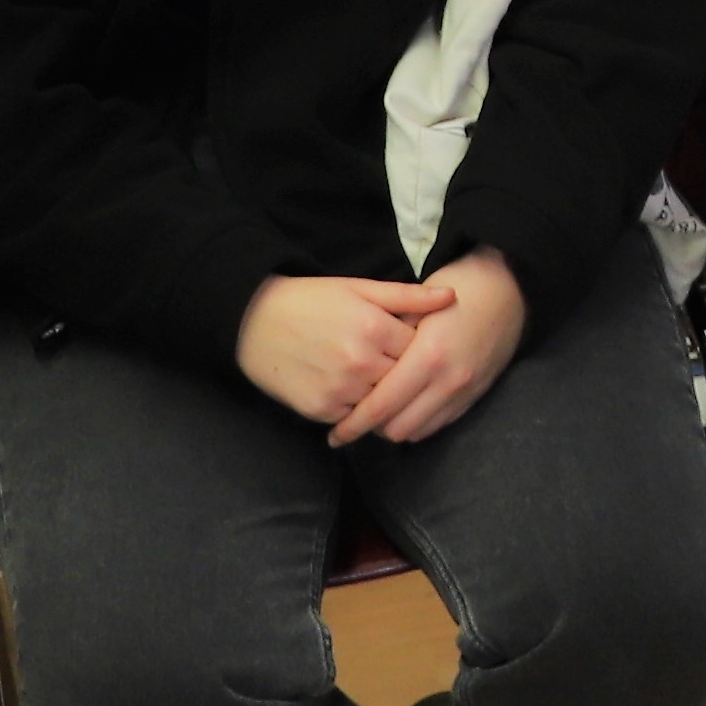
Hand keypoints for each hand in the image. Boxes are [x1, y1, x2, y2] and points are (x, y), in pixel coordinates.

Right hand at [235, 273, 438, 435]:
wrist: (252, 320)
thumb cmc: (311, 299)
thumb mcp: (360, 288)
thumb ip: (409, 297)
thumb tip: (452, 296)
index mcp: (374, 327)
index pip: (420, 349)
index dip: (420, 346)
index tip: (414, 343)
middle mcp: (360, 362)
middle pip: (404, 380)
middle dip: (404, 374)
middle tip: (396, 364)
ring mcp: (340, 389)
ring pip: (382, 403)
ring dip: (383, 394)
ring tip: (374, 378)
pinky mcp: (320, 409)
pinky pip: (355, 417)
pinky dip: (358, 408)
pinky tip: (352, 390)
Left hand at [340, 249, 523, 446]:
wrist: (511, 289)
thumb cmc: (458, 286)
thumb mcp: (416, 304)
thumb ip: (388, 338)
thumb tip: (356, 368)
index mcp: (427, 356)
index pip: (382, 406)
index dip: (354, 424)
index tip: (334, 434)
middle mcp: (448, 381)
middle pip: (397, 428)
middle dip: (372, 427)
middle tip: (355, 416)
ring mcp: (464, 392)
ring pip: (417, 431)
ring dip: (395, 426)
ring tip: (379, 412)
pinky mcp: (475, 396)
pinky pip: (438, 424)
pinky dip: (418, 422)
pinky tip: (406, 407)